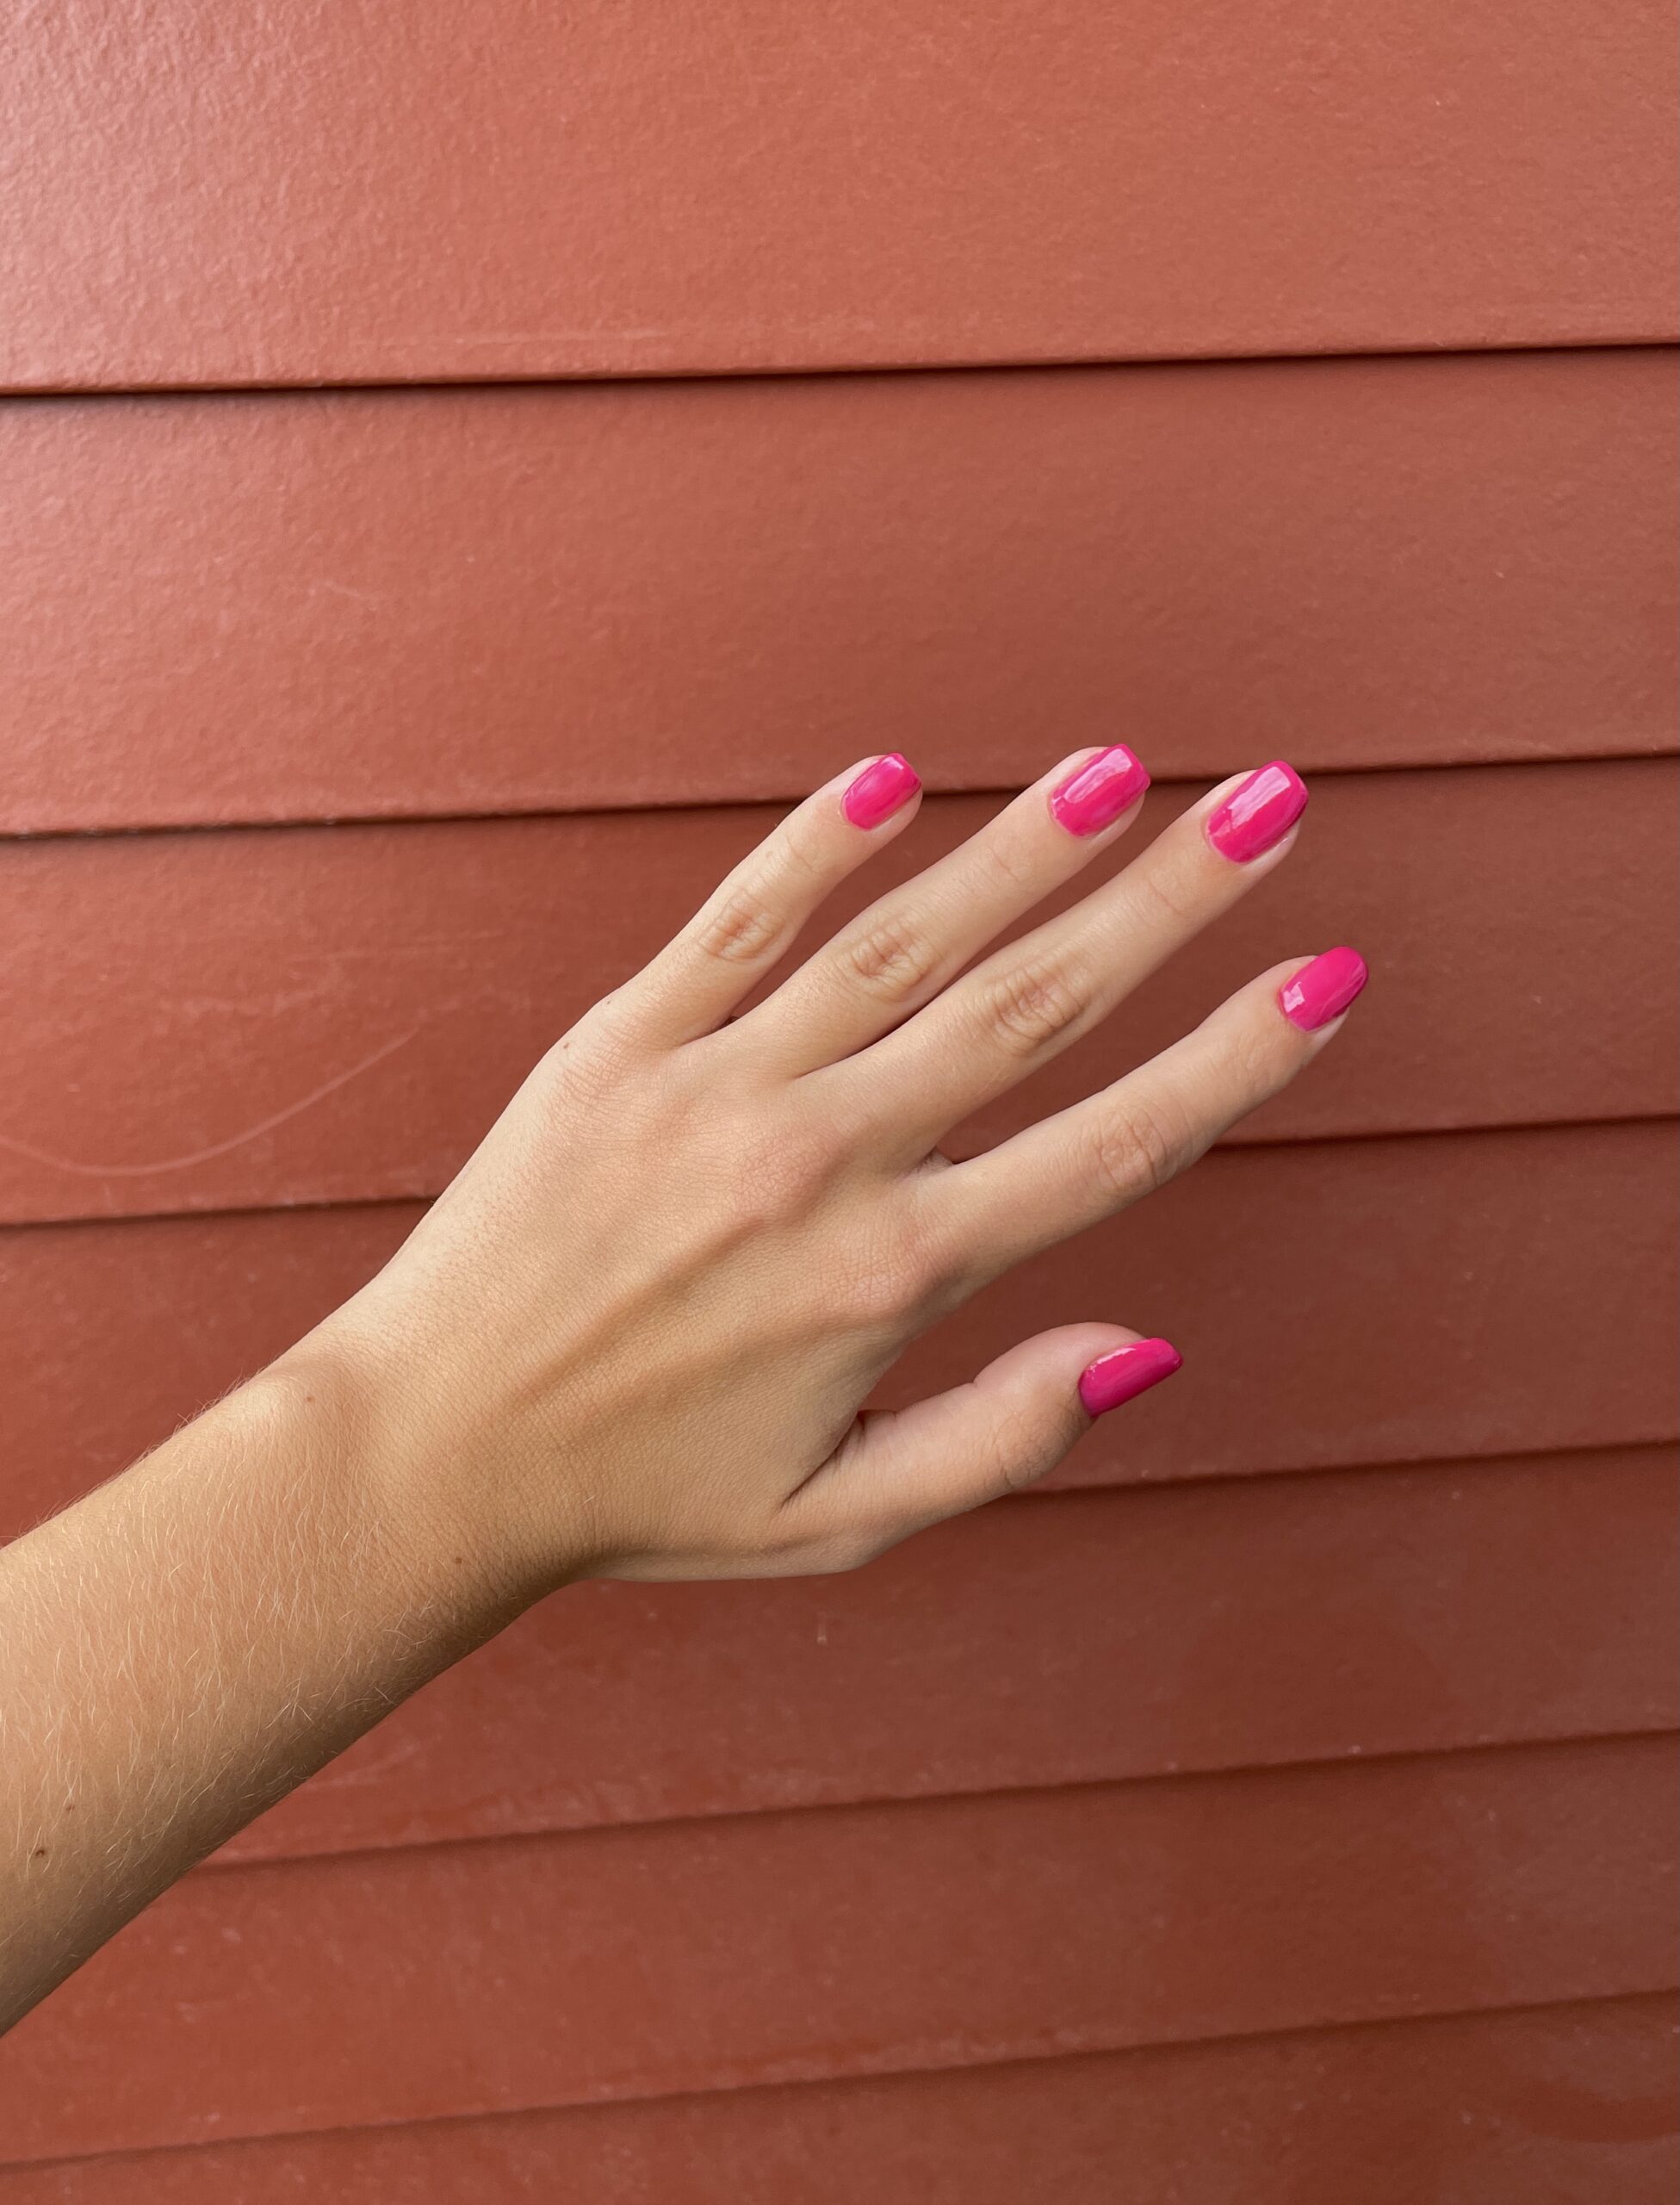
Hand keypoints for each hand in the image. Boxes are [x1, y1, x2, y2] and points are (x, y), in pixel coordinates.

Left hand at [302, 748, 1363, 1595]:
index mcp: (893, 1276)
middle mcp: (821, 1161)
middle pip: (1032, 1007)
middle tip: (1269, 804)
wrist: (428, 1448)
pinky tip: (894, 778)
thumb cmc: (643, 1496)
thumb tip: (1150, 1348)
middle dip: (1168, 902)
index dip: (1232, 1060)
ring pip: (901, 942)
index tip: (1324, 975)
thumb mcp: (840, 1518)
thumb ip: (1001, 1434)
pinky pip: (735, 922)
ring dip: (1022, 848)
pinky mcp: (619, 1043)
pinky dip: (814, 845)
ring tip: (1119, 771)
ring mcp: (717, 1088)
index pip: (1109, 1146)